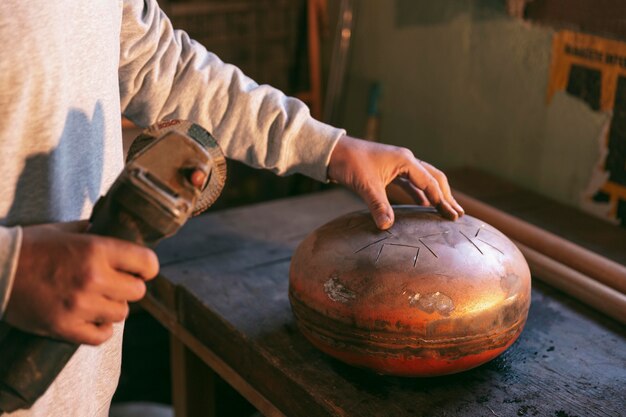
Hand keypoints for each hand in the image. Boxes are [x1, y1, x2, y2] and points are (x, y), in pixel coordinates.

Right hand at [3, 221, 158, 344]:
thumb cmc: (31, 247)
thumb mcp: (66, 230)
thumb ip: (96, 232)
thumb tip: (121, 234)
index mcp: (96, 249)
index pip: (148, 263)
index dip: (146, 267)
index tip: (140, 270)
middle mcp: (93, 278)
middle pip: (138, 292)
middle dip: (128, 288)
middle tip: (114, 284)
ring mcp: (80, 305)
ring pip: (121, 314)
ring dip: (112, 307)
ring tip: (97, 300)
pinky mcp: (65, 327)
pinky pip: (101, 336)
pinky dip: (99, 329)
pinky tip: (90, 318)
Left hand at [328, 135, 463, 228]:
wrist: (334, 152)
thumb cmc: (349, 163)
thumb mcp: (365, 185)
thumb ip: (378, 205)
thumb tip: (386, 226)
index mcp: (405, 161)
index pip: (430, 183)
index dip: (442, 201)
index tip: (453, 217)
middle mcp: (406, 160)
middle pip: (434, 178)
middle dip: (447, 196)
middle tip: (458, 215)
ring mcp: (399, 164)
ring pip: (424, 180)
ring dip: (435, 195)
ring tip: (447, 211)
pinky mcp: (391, 170)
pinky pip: (411, 183)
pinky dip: (420, 194)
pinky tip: (424, 206)